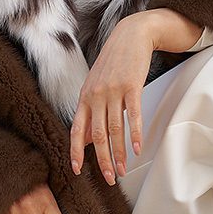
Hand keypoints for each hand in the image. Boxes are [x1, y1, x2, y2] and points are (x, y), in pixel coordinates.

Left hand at [70, 9, 201, 182]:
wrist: (130, 35)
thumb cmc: (113, 62)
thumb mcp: (95, 86)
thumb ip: (90, 112)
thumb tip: (86, 139)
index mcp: (84, 97)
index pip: (76, 129)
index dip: (75, 151)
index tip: (77, 171)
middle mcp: (95, 95)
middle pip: (98, 135)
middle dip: (103, 160)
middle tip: (109, 178)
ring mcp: (113, 90)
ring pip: (115, 129)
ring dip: (119, 153)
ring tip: (124, 169)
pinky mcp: (132, 86)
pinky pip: (133, 115)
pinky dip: (135, 134)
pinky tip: (137, 148)